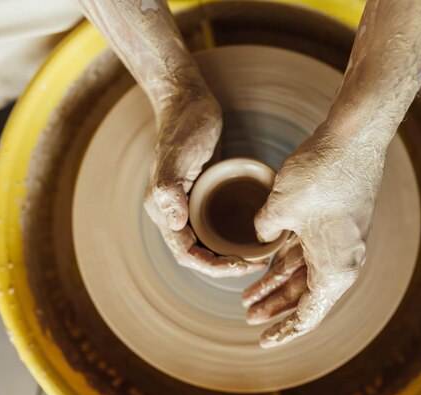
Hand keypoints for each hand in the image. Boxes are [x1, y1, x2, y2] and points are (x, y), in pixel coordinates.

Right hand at [144, 89, 266, 276]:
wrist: (187, 101)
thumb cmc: (183, 127)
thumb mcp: (176, 158)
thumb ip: (168, 191)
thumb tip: (174, 225)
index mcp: (163, 211)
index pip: (186, 254)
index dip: (213, 267)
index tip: (241, 265)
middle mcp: (173, 213)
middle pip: (197, 255)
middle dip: (224, 266)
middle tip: (255, 264)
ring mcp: (187, 205)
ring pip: (207, 244)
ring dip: (228, 256)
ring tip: (256, 257)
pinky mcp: (201, 195)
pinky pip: (214, 227)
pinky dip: (230, 237)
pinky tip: (252, 236)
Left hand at [242, 122, 387, 346]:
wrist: (353, 137)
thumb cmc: (321, 175)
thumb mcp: (280, 209)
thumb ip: (264, 231)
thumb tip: (262, 235)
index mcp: (335, 269)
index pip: (308, 314)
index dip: (284, 331)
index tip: (263, 341)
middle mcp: (341, 260)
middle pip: (304, 296)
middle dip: (275, 308)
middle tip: (248, 316)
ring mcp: (339, 241)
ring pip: (304, 274)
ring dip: (277, 285)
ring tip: (248, 297)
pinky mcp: (334, 223)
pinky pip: (307, 251)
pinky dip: (285, 260)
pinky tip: (264, 264)